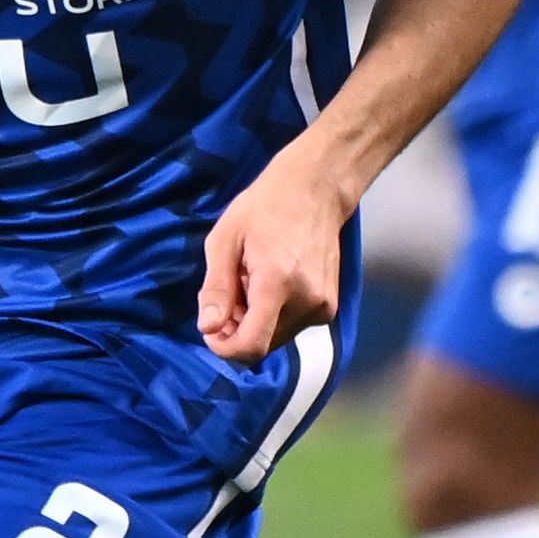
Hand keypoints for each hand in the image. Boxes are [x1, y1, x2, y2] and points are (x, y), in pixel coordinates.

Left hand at [194, 156, 355, 361]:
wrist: (317, 189)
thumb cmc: (265, 207)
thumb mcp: (225, 239)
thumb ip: (216, 288)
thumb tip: (207, 328)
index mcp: (277, 284)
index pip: (252, 346)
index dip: (225, 349)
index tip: (211, 330)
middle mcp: (307, 302)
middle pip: (263, 345)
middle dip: (238, 329)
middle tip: (231, 291)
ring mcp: (324, 306)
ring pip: (277, 338)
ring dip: (257, 322)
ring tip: (252, 281)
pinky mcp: (331, 307)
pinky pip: (293, 327)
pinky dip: (276, 316)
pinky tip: (272, 283)